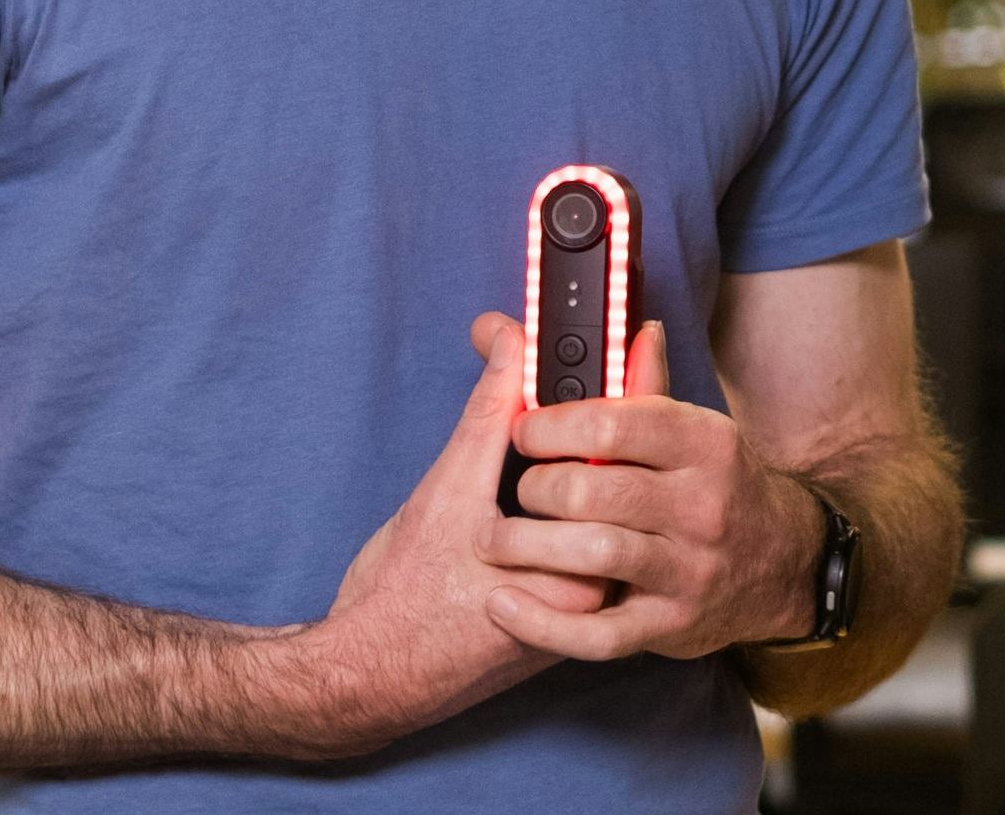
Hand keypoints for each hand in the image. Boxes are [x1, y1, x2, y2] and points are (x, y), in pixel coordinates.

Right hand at [287, 314, 611, 757]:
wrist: (370, 675)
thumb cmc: (401, 599)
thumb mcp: (447, 490)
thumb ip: (490, 412)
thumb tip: (511, 342)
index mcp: (581, 568)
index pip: (621, 454)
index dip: (627, 379)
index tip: (635, 328)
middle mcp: (596, 589)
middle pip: (622, 474)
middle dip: (606, 409)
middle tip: (595, 348)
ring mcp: (583, 602)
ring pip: (603, 500)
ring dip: (585, 449)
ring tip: (559, 403)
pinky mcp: (565, 607)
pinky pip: (581, 528)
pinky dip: (568, 484)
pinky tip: (551, 455)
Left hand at [477, 320, 826, 659]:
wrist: (783, 565)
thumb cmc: (716, 487)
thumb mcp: (691, 429)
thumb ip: (638, 383)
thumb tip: (598, 325)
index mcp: (706, 445)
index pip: (616, 423)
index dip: (553, 424)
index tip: (523, 428)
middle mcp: (703, 506)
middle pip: (595, 490)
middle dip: (536, 486)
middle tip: (517, 488)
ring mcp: (689, 571)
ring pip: (593, 554)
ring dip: (527, 546)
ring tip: (496, 538)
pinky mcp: (670, 627)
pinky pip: (596, 634)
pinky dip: (540, 622)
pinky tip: (502, 605)